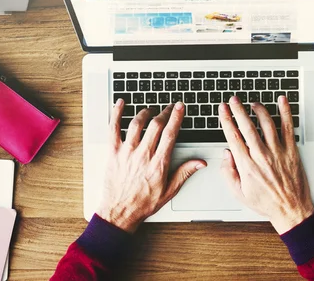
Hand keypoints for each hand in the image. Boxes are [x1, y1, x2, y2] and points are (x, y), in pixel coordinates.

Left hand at [96, 100, 206, 232]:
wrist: (120, 211)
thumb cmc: (143, 203)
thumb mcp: (169, 191)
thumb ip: (184, 173)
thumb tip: (200, 163)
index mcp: (158, 163)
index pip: (170, 134)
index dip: (177, 117)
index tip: (180, 107)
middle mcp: (143, 155)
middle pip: (155, 125)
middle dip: (164, 112)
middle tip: (169, 107)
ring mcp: (127, 152)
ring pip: (136, 124)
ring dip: (145, 113)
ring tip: (151, 110)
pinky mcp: (113, 152)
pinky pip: (113, 128)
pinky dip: (117, 114)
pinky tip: (120, 103)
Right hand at [219, 95, 313, 233]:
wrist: (291, 210)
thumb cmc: (266, 203)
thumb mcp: (239, 193)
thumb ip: (228, 173)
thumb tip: (225, 155)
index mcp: (247, 165)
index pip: (233, 136)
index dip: (226, 120)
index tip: (223, 110)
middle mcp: (262, 156)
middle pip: (247, 127)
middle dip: (238, 110)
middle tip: (233, 100)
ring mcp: (278, 152)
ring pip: (267, 124)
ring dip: (258, 110)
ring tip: (252, 103)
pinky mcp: (291, 151)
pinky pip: (288, 128)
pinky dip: (286, 112)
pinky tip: (282, 101)